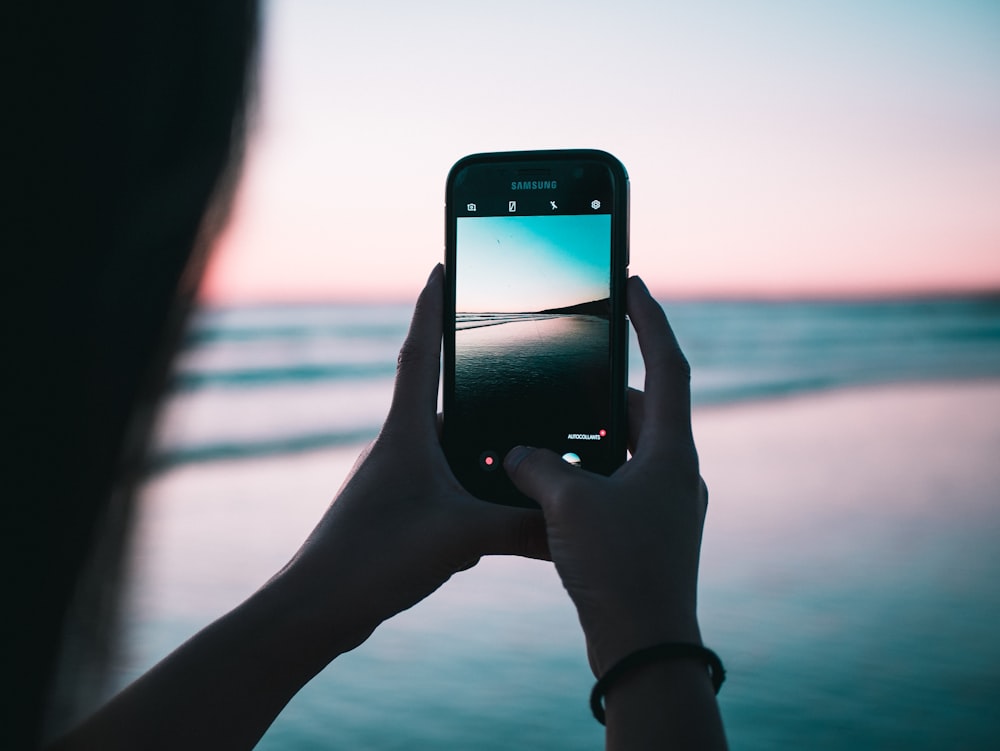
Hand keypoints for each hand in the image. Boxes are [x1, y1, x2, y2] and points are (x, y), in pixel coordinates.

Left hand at [277, 264, 548, 655]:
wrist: (318, 608)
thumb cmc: (374, 558)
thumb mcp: (462, 536)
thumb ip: (522, 526)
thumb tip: (569, 525)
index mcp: (405, 432)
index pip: (421, 352)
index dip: (433, 307)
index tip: (442, 266)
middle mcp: (397, 447)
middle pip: (446, 404)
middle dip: (480, 393)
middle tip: (520, 379)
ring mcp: (394, 480)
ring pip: (449, 452)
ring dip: (480, 454)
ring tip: (522, 463)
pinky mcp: (397, 513)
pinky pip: (445, 490)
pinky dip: (472, 494)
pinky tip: (495, 518)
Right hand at [504, 276, 706, 676]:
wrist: (645, 647)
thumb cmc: (620, 570)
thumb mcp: (568, 504)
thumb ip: (536, 465)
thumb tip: (517, 454)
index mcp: (671, 451)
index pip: (668, 365)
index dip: (649, 319)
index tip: (632, 284)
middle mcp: (675, 472)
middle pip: (642, 408)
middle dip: (601, 390)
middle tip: (565, 374)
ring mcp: (664, 504)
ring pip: (625, 450)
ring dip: (588, 437)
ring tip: (545, 431)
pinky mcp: (646, 531)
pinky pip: (616, 484)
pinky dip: (586, 474)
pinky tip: (548, 485)